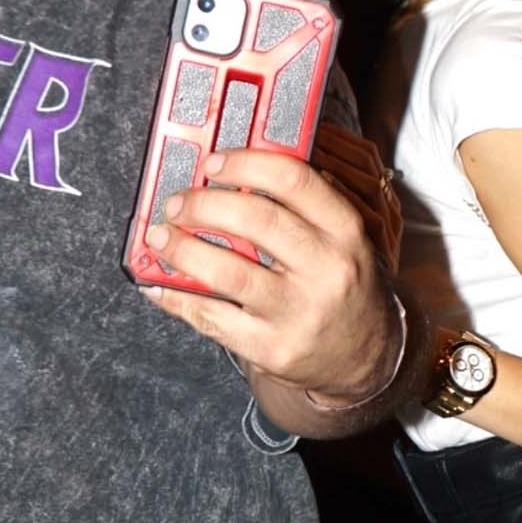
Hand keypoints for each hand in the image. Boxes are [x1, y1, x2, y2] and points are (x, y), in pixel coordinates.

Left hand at [139, 146, 400, 397]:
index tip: (212, 163)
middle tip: (176, 203)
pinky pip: (213, 318)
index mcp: (344, 231)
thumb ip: (301, 207)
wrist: (362, 358)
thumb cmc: (339, 287)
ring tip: (159, 238)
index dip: (245, 165)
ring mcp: (298, 313)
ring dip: (183, 250)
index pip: (294, 180)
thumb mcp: (339, 241)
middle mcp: (326, 270)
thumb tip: (231, 175)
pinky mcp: (272, 348)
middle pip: (256, 221)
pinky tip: (159, 285)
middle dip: (204, 205)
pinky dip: (178, 299)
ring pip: (228, 272)